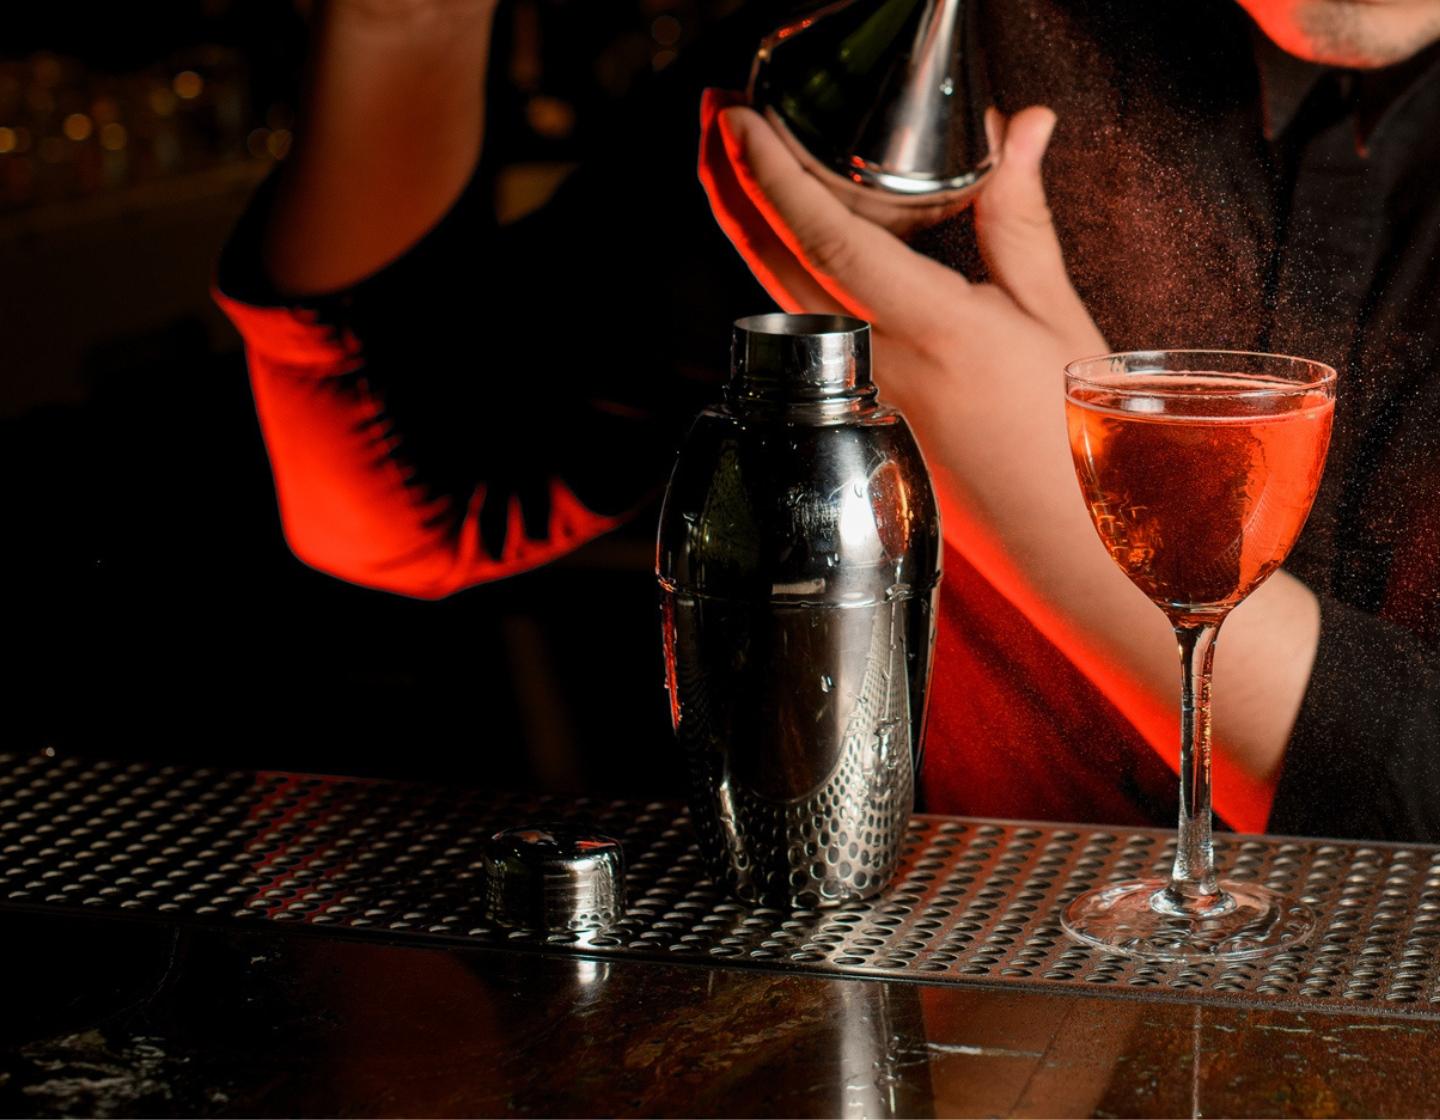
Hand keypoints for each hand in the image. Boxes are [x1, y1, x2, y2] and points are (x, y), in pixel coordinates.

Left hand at [698, 89, 1105, 556]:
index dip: (774, 176)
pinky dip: (780, 277)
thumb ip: (1019, 219)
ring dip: (748, 230)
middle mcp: (881, 365)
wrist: (1062, 542)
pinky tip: (782, 247)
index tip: (739, 121)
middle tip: (718, 122)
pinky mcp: (855, 417)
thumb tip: (1019, 129)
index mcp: (936, 330)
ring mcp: (858, 397)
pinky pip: (803, 335)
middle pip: (777, 266)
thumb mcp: (1054, 318)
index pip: (830, 239)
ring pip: (781, 301)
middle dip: (733, 188)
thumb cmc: (1072, 437)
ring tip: (738, 167)